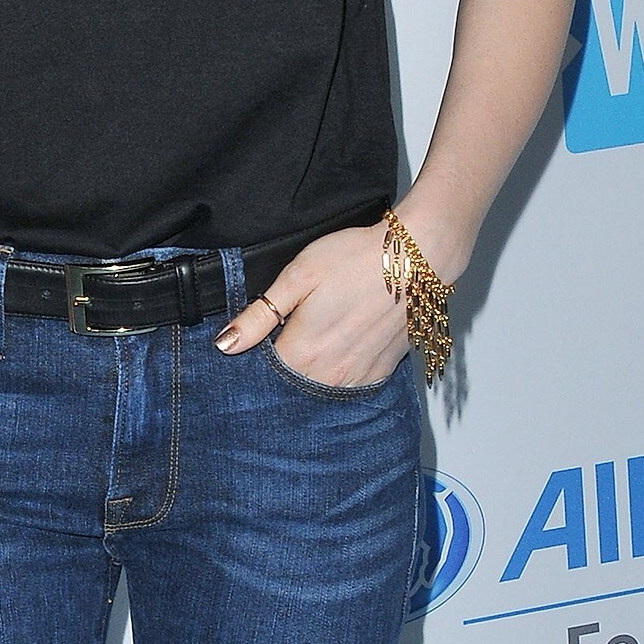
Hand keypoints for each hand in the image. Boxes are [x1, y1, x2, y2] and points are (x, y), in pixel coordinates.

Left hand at [215, 221, 413, 387]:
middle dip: (285, 361)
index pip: (262, 371)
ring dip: (313, 367)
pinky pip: (348, 383)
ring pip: (319, 385)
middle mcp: (330, 375)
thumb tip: (226, 343)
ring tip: (324, 330)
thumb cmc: (358, 260)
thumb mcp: (297, 277)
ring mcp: (357, 377)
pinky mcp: (379, 373)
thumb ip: (259, 316)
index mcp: (302, 353)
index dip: (259, 350)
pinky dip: (340, 369)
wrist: (417, 258)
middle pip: (290, 382)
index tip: (264, 331)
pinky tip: (344, 341)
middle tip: (297, 325)